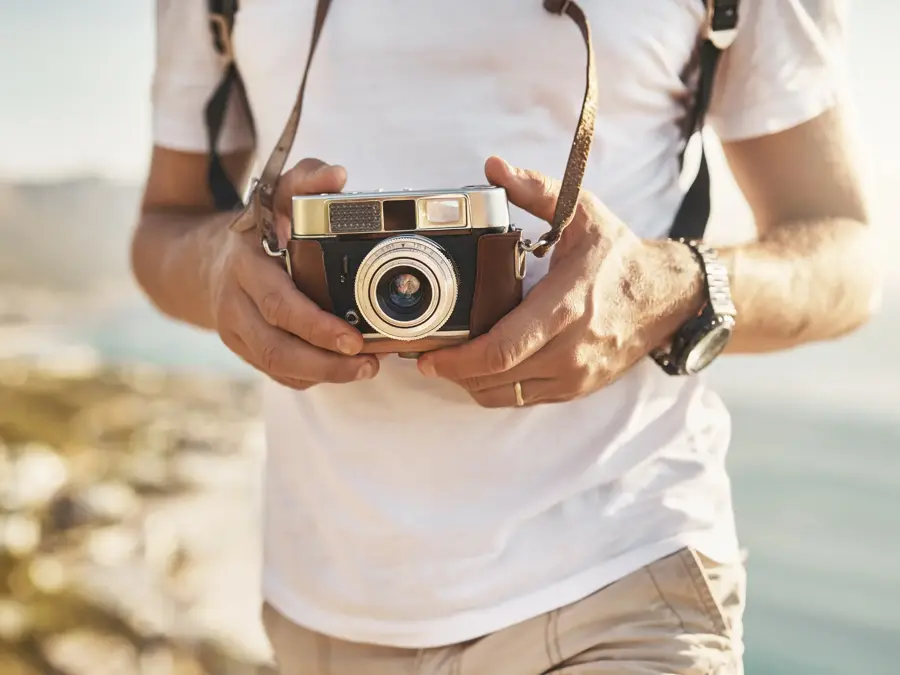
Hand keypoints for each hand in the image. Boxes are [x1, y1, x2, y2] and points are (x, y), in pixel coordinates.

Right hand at [209, 158, 378, 389]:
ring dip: (323, 375)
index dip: (316, 326)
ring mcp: (236, 330)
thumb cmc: (255, 227)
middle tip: (369, 363)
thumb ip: (305, 179)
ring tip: (364, 370)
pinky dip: (309, 378)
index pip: (278, 304)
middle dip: (325, 362)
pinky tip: (340, 372)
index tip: (354, 338)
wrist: (203, 260)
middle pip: (277, 347)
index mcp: (246, 265)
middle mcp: (236, 302)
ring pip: (276, 366)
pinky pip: (275, 373)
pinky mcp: (244, 349)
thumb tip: (337, 175)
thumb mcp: (274, 194)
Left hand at [416, 156, 704, 407]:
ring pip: (506, 395)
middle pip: (495, 378)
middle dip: (453, 372)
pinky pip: (525, 400)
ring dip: (471, 383)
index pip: (501, 349)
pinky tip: (483, 370)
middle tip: (427, 358)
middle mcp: (570, 349)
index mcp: (566, 307)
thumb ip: (537, 190)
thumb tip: (494, 169)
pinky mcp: (578, 388)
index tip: (428, 355)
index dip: (458, 359)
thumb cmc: (619, 256)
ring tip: (451, 363)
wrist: (668, 296)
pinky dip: (497, 389)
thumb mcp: (583, 213)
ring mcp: (575, 375)